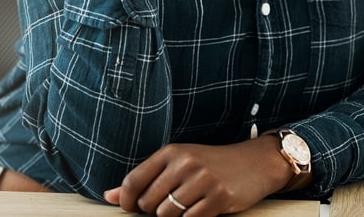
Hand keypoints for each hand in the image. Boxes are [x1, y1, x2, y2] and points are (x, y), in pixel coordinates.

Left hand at [102, 136, 290, 215]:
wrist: (254, 163)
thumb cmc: (209, 164)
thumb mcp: (176, 164)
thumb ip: (143, 179)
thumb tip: (109, 197)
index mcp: (170, 152)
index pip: (134, 180)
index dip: (127, 200)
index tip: (131, 208)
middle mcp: (184, 163)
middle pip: (148, 202)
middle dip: (152, 211)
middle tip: (168, 205)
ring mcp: (202, 180)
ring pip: (167, 215)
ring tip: (186, 206)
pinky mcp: (219, 197)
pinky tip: (201, 210)